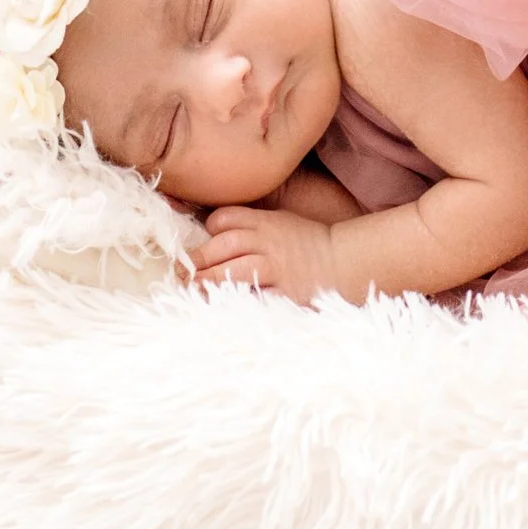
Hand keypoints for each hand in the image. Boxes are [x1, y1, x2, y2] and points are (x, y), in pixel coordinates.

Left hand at [193, 205, 353, 303]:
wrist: (346, 262)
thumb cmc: (307, 243)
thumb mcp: (280, 221)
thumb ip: (250, 224)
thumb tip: (211, 230)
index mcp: (267, 222)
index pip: (227, 219)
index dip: (209, 230)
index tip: (199, 244)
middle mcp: (270, 243)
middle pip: (225, 245)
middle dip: (198, 259)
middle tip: (181, 272)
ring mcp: (279, 270)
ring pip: (235, 272)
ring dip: (208, 282)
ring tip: (191, 289)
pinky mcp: (287, 295)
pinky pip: (256, 300)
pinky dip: (236, 304)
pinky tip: (220, 309)